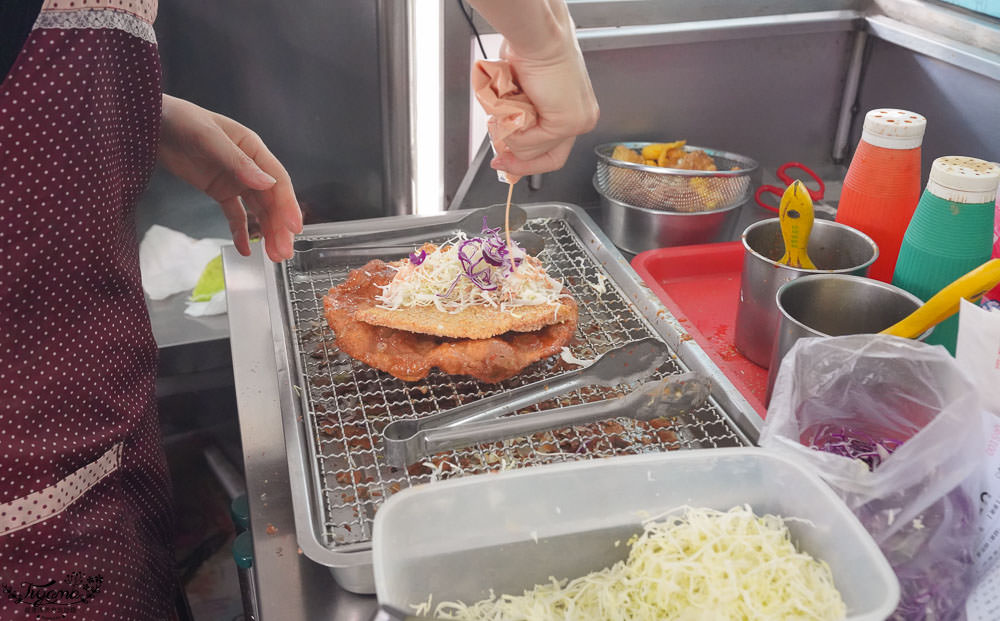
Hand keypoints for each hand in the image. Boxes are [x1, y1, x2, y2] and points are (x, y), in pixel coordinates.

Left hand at [158, 95, 301, 261]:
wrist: (151, 124)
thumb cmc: (182, 121)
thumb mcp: (210, 138)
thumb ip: (238, 162)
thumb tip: (267, 184)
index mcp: (253, 149)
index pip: (278, 180)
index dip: (288, 204)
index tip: (294, 227)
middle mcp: (250, 166)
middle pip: (271, 200)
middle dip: (279, 226)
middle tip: (284, 252)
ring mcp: (235, 180)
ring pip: (257, 210)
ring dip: (266, 232)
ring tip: (272, 256)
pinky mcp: (219, 191)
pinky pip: (235, 214)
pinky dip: (241, 232)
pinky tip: (245, 249)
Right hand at [469, 0, 599, 176]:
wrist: (537, 36)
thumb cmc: (530, 51)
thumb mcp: (523, 93)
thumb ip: (521, 119)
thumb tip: (507, 140)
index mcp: (575, 109)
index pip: (556, 150)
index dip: (529, 162)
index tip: (507, 164)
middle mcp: (582, 117)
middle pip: (551, 158)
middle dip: (520, 162)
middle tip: (500, 160)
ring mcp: (577, 122)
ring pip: (536, 150)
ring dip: (512, 134)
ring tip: (504, 112)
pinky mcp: (567, 123)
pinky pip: (532, 142)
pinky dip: (514, 128)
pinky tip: (512, 108)